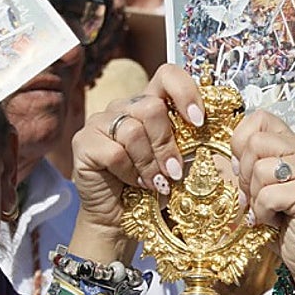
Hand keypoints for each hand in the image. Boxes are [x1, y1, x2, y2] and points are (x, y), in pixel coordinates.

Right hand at [71, 65, 204, 247]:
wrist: (122, 218)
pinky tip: (133, 184)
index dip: (185, 92)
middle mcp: (123, 107)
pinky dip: (129, 173)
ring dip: (149, 164)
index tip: (198, 121)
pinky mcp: (84, 142)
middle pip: (151, 107)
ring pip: (133, 131)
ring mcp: (100, 122)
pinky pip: (114, 152)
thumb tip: (210, 127)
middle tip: (174, 172)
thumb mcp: (178, 161)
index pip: (166, 75)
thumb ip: (189, 140)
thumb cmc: (153, 187)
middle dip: (167, 144)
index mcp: (149, 104)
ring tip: (155, 183)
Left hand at [231, 112, 294, 290]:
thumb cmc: (284, 226)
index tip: (245, 171)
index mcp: (294, 146)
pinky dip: (264, 213)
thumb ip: (241, 170)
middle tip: (259, 197)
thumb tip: (217, 156)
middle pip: (254, 142)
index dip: (241, 143)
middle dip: (245, 175)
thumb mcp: (257, 191)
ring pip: (259, 169)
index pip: (259, 118)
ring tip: (270, 210)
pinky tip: (277, 221)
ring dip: (255, 197)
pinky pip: (268, 195)